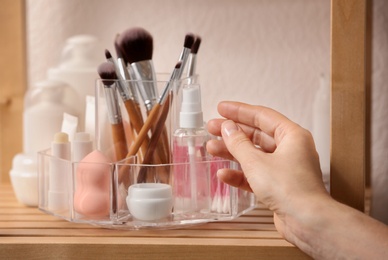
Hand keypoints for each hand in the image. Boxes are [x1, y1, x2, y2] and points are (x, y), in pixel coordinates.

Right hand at [206, 101, 329, 235]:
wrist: (307, 222)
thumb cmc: (290, 188)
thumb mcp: (257, 162)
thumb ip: (238, 143)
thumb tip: (227, 128)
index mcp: (292, 136)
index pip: (262, 116)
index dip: (239, 111)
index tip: (221, 108)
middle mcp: (290, 149)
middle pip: (256, 135)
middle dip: (232, 132)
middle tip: (213, 128)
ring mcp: (284, 168)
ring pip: (254, 155)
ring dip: (232, 152)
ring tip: (212, 148)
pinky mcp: (279, 186)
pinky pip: (256, 174)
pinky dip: (240, 174)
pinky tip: (224, 174)